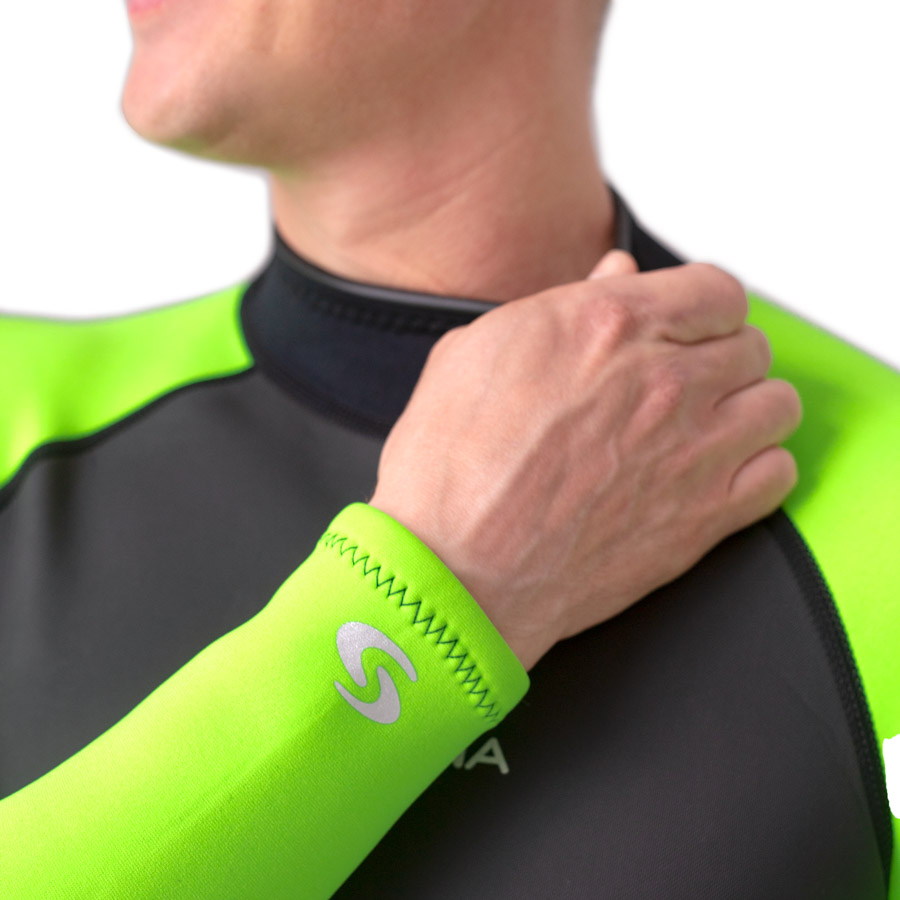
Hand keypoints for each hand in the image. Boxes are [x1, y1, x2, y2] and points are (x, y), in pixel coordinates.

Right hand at [369, 251, 801, 670]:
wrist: (455, 569)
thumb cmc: (449, 469)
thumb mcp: (477, 352)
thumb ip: (560, 304)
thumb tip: (613, 276)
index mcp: (609, 325)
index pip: (715, 289)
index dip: (701, 308)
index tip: (685, 328)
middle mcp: (663, 380)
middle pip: (750, 345)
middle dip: (719, 356)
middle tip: (683, 381)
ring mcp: (692, 450)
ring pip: (777, 403)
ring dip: (746, 408)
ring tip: (707, 425)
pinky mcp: (703, 517)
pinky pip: (779, 473)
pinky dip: (758, 467)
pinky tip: (717, 473)